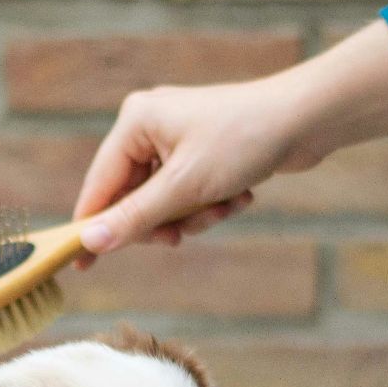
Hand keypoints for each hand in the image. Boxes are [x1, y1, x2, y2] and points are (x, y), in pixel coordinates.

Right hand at [72, 21, 387, 266]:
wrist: (307, 119)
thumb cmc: (244, 142)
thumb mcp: (184, 188)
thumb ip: (135, 218)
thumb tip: (91, 243)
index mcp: (135, 122)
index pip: (99, 186)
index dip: (92, 228)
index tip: (80, 267)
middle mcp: (150, 125)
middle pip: (134, 199)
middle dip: (166, 220)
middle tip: (182, 235)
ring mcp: (177, 138)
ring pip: (167, 202)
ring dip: (196, 215)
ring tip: (226, 205)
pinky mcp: (202, 151)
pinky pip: (190, 195)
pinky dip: (212, 204)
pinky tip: (241, 195)